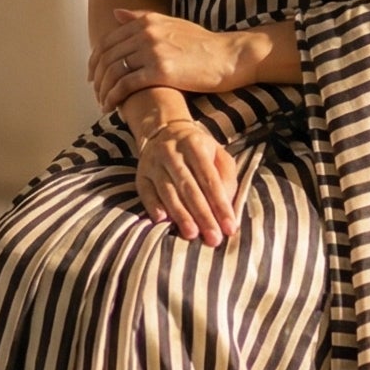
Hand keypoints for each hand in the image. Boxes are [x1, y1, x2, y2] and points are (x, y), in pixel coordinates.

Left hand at [91, 6, 256, 109]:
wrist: (229, 56)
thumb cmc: (203, 43)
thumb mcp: (171, 23)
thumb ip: (142, 18)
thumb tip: (115, 13)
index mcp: (146, 21)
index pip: (108, 41)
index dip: (96, 60)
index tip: (93, 76)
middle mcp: (146, 33)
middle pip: (107, 57)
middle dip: (97, 78)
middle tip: (96, 93)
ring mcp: (152, 51)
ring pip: (114, 72)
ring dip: (104, 90)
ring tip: (103, 103)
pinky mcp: (161, 71)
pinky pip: (127, 85)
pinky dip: (114, 97)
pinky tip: (113, 107)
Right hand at [134, 118, 239, 242]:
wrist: (165, 131)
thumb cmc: (198, 150)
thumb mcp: (218, 154)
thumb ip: (226, 177)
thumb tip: (226, 205)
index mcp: (195, 145)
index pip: (210, 178)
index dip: (220, 204)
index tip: (230, 227)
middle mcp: (172, 153)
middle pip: (189, 188)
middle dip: (203, 215)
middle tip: (213, 238)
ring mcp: (154, 164)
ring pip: (168, 192)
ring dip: (180, 215)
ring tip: (192, 234)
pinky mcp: (140, 175)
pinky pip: (146, 193)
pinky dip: (154, 207)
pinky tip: (163, 221)